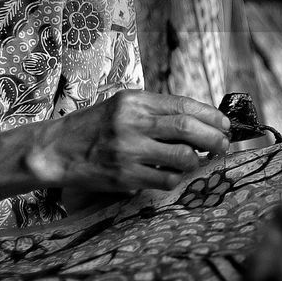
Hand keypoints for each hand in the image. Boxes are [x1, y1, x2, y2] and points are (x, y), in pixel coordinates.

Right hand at [25, 89, 230, 195]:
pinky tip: (173, 174)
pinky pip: (165, 180)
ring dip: (196, 161)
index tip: (225, 125)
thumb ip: (155, 111)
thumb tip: (198, 121)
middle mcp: (132, 122)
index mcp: (133, 100)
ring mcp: (128, 150)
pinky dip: (176, 179)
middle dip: (214, 138)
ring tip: (196, 161)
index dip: (211, 116)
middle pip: (187, 128)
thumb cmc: (93, 128)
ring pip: (182, 157)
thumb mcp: (121, 107)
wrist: (56, 150)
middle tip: (223, 145)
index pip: (183, 104)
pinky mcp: (124, 176)